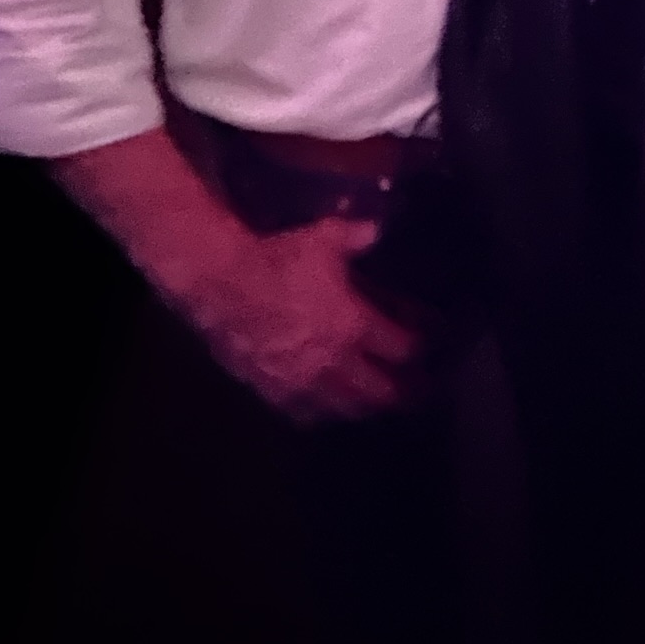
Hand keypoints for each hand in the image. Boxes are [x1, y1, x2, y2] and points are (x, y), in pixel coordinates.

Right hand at [188, 215, 421, 422]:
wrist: (226, 286)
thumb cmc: (281, 260)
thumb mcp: (323, 239)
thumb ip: (353, 237)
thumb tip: (376, 229)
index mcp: (353, 324)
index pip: (393, 344)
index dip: (410, 348)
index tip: (418, 350)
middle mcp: (333, 358)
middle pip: (371, 386)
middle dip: (391, 391)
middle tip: (405, 396)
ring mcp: (301, 378)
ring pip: (337, 403)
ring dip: (355, 407)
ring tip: (366, 410)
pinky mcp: (270, 386)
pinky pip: (297, 409)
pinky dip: (312, 413)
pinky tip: (315, 414)